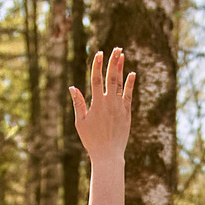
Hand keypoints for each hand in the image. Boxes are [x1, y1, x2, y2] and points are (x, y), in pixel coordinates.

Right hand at [70, 48, 134, 163]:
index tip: (99, 53)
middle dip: (113, 62)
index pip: (97, 80)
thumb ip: (78, 103)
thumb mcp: (81, 122)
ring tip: (122, 55)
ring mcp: (120, 108)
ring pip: (121, 84)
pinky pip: (129, 95)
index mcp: (97, 104)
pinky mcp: (127, 113)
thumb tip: (73, 87)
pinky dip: (130, 84)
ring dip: (121, 69)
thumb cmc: (91, 140)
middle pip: (111, 78)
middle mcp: (110, 103)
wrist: (108, 155)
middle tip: (116, 49)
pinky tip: (132, 74)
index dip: (98, 65)